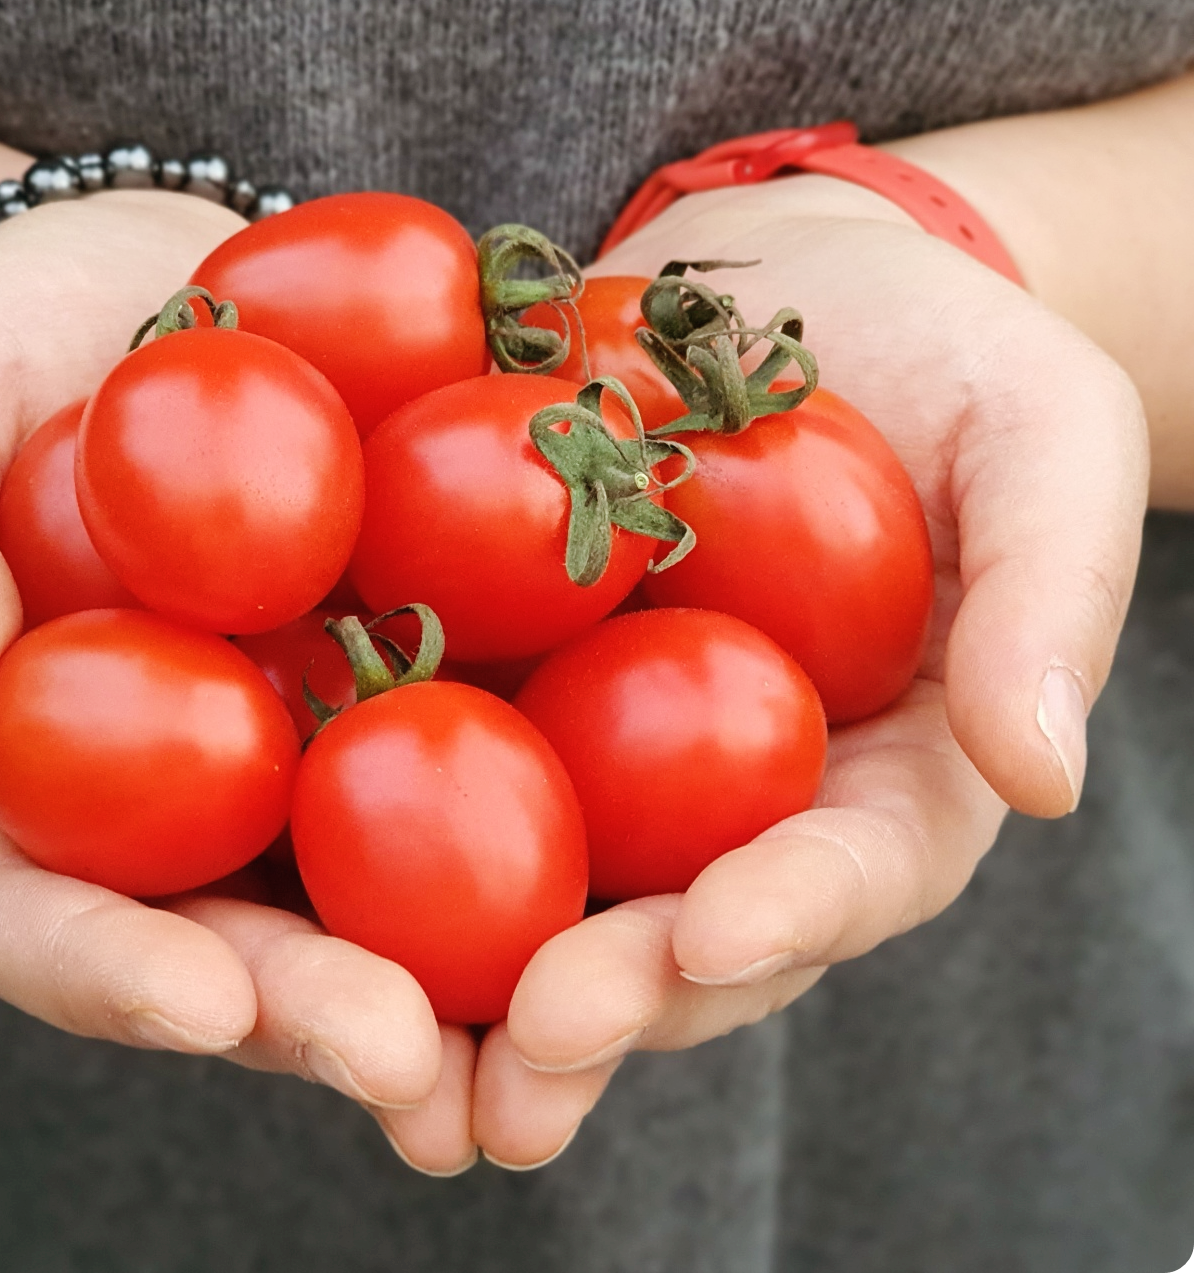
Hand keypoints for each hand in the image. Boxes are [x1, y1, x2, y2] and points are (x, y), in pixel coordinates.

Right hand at [0, 192, 476, 1173]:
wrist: (167, 278)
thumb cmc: (3, 349)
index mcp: (43, 782)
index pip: (49, 917)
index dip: (117, 973)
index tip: (207, 1001)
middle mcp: (194, 796)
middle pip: (245, 941)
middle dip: (329, 1012)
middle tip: (418, 1063)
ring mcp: (323, 740)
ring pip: (389, 887)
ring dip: (478, 966)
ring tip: (564, 1011)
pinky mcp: (435, 666)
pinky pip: (499, 738)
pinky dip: (571, 792)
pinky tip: (662, 819)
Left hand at [470, 175, 1148, 1167]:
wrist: (793, 278)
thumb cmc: (951, 358)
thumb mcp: (1044, 439)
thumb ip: (1049, 598)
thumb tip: (1043, 778)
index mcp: (883, 769)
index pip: (848, 870)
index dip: (785, 916)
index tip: (709, 940)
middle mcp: (740, 791)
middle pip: (678, 922)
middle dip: (604, 999)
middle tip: (522, 1062)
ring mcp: (618, 739)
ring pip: (548, 876)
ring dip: (468, 970)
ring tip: (390, 1040)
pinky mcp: (515, 664)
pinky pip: (446, 735)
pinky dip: (380, 793)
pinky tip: (291, 838)